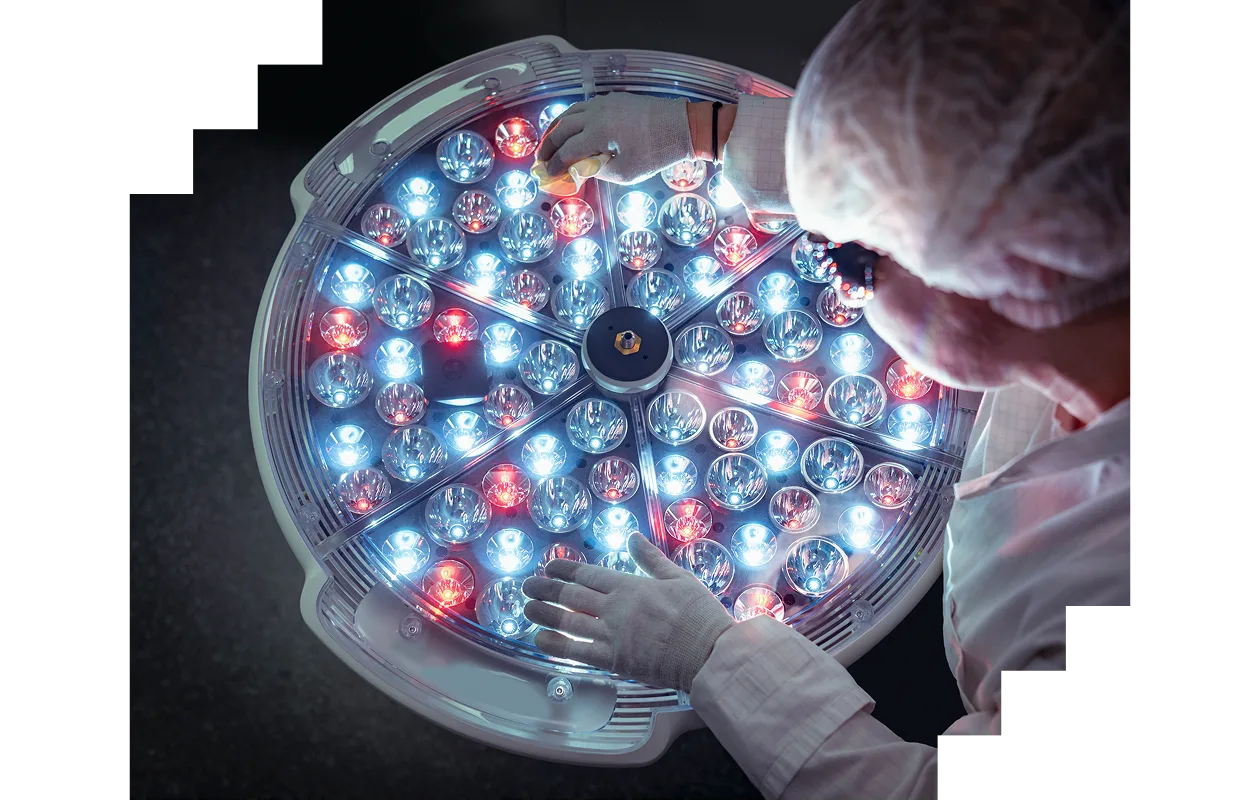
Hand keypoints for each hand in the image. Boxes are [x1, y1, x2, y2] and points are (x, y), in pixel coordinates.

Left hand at [522, 532, 733, 691]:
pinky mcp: (614, 661)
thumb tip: (633, 538)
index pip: (589, 575)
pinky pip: (577, 652)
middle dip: (547, 589)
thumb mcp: (678, 578)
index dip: (565, 570)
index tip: (549, 567)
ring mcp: (612, 635)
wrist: (709, 653)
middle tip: (528, 585)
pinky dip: (556, 645)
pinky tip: (541, 640)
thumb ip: (651, 559)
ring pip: (569, 622)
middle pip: (572, 596)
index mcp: (631, 586)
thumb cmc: (699, 616)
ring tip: (527, 608)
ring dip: (545, 614)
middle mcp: (616, 608)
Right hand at [535, 93, 694, 185]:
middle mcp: (596, 112)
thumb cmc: (657, 152)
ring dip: (556, 129)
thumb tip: (579, 169)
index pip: (567, 150)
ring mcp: (605, 102)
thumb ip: (598, 170)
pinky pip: (584, 107)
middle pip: (562, 128)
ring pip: (570, 113)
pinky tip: (569, 128)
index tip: (548, 175)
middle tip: (540, 160)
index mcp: (599, 131)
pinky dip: (571, 118)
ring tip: (548, 143)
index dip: (555, 165)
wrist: (683, 126)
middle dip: (548, 146)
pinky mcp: (614, 98)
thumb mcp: (627, 172)